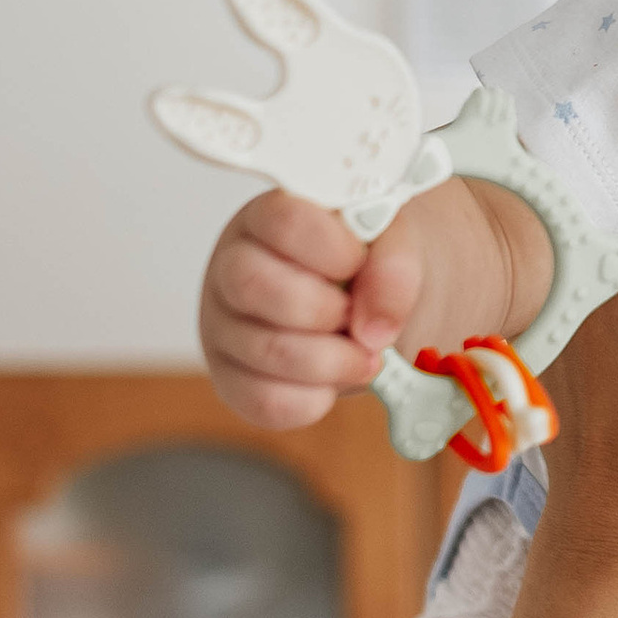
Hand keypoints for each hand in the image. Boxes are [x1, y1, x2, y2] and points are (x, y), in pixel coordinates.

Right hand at [199, 187, 436, 430]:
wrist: (361, 306)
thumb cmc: (363, 265)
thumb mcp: (390, 244)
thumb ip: (393, 267)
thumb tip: (374, 328)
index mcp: (269, 217)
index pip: (283, 220)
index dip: (331, 249)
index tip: (360, 263)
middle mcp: (233, 267)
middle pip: (252, 284)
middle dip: (323, 310)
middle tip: (360, 318)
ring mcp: (224, 325)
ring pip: (263, 350)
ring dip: (332, 362)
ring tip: (365, 356)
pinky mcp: (232, 379)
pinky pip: (263, 401)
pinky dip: (313, 400)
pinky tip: (334, 382)